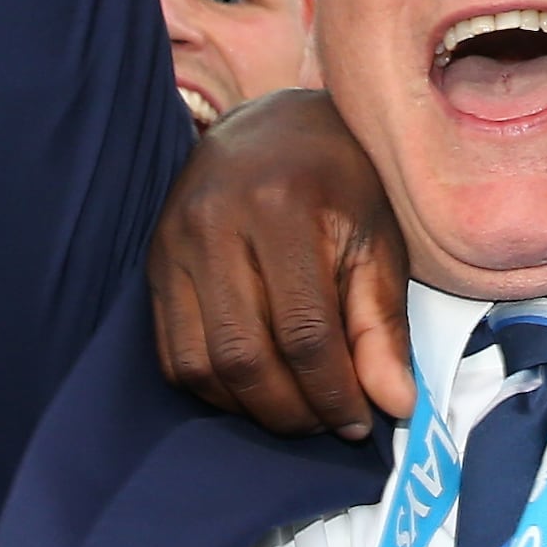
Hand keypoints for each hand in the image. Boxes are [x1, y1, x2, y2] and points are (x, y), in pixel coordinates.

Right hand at [149, 88, 410, 440]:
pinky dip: (213, 388)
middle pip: (244, 355)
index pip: (304, 332)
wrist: (272, 125)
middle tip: (327, 422)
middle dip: (291, 410)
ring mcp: (173, 242)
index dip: (333, 392)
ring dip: (249, 407)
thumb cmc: (339, 180)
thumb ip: (382, 322)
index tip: (360, 422)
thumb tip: (393, 404)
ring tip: (295, 408)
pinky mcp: (153, 262)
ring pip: (200, 364)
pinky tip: (254, 388)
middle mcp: (214, 222)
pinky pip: (172, 353)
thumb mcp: (377, 236)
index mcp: (281, 206)